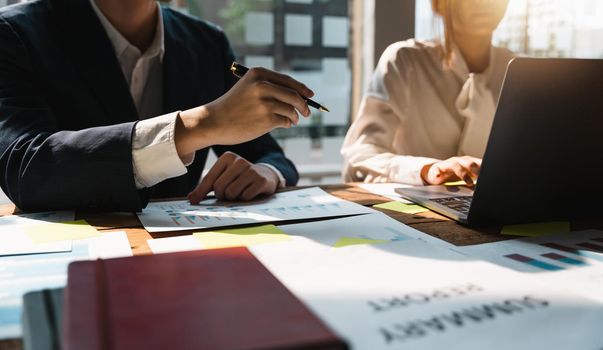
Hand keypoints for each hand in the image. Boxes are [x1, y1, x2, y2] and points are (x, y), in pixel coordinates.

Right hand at [175, 68, 313, 157]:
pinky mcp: (266, 119)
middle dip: (304, 105)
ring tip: (291, 120)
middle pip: (295, 94)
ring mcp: (265, 103)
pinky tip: (282, 124)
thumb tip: (301, 96)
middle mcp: (262, 86)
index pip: (288, 81)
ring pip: (291, 109)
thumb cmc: (233, 106)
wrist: (214, 121)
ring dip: (294, 117)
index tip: (309, 95)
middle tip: (307, 113)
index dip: (302, 89)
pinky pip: (286, 121)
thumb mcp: (249, 88)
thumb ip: (270, 88)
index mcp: (258, 74)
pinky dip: (287, 124)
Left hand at [187, 152, 278, 202]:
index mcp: (227, 157)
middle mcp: (239, 161)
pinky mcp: (261, 180)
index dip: (201, 192)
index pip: (209, 178)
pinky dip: (245, 199)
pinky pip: (245, 197)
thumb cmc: (239, 178)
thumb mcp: (223, 177)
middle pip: (219, 188)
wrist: (265, 176)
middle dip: (222, 195)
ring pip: (231, 193)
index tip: (193, 201)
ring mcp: (251, 170)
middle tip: (228, 194)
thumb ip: (206, 187)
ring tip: (239, 192)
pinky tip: (250, 192)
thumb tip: (191, 199)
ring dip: (234, 198)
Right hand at [421, 156, 481, 185]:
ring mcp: (448, 164)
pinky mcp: (437, 168)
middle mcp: (459, 161)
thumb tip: (483, 187)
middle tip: (481, 178)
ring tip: (469, 183)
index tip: (488, 176)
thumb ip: (476, 179)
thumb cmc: (454, 175)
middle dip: (477, 171)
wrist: (436, 172)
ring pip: (456, 165)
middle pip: (469, 163)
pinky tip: (438, 176)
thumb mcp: (468, 176)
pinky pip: (437, 169)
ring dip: (463, 174)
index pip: (479, 163)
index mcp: (469, 162)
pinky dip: (437, 172)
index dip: (484, 168)